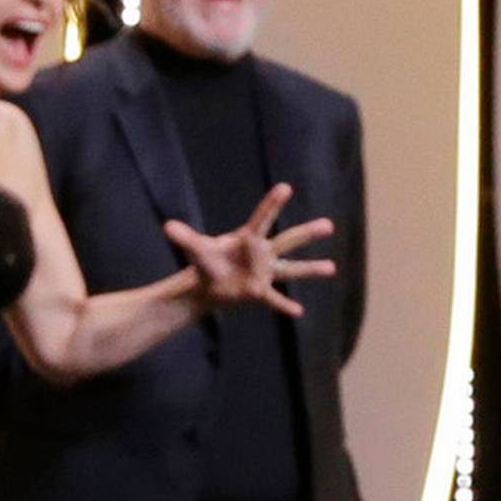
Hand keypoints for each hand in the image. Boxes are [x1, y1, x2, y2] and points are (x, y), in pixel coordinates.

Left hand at [165, 182, 334, 317]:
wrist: (209, 284)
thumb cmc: (206, 261)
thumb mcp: (196, 249)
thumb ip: (186, 237)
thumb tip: (168, 226)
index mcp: (248, 239)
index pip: (263, 219)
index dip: (273, 204)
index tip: (286, 187)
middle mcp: (262, 253)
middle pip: (289, 240)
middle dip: (308, 233)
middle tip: (328, 225)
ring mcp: (265, 272)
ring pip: (292, 269)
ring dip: (311, 268)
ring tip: (332, 267)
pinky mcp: (261, 291)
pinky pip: (275, 300)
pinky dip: (285, 306)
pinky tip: (298, 312)